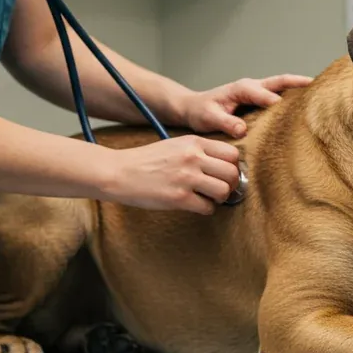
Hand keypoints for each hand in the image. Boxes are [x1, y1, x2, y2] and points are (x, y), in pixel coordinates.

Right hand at [102, 135, 239, 214]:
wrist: (119, 172)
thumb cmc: (147, 161)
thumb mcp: (176, 145)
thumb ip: (199, 151)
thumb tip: (225, 165)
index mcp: (194, 142)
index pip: (232, 153)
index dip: (232, 166)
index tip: (224, 173)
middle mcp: (193, 158)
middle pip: (232, 172)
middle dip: (230, 184)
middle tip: (220, 189)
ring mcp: (186, 178)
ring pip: (223, 191)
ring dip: (220, 198)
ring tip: (208, 198)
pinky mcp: (179, 198)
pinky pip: (207, 207)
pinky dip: (205, 209)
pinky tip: (196, 205)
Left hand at [180, 74, 312, 137]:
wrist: (193, 107)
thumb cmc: (200, 111)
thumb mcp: (208, 117)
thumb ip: (224, 122)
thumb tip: (242, 129)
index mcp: (241, 89)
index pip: (261, 92)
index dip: (272, 99)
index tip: (283, 106)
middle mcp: (252, 86)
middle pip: (280, 81)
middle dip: (298, 82)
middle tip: (318, 85)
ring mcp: (257, 91)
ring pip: (282, 86)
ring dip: (299, 88)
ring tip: (319, 94)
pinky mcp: (258, 99)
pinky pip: (279, 95)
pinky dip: (292, 96)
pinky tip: (304, 106)